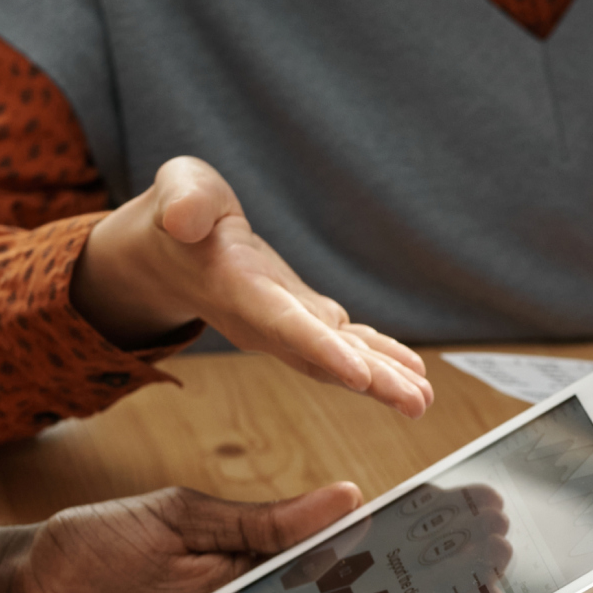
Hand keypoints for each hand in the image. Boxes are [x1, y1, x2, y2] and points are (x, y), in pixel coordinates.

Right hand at [71, 155, 432, 419]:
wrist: (170, 249)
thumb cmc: (180, 211)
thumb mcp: (177, 189)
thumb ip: (183, 200)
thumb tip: (182, 220)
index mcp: (236, 287)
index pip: (282, 323)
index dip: (320, 348)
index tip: (359, 375)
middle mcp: (263, 319)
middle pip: (320, 357)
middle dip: (369, 382)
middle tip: (415, 403)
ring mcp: (285, 324)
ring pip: (337, 359)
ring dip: (382, 380)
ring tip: (422, 399)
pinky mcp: (301, 317)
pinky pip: (343, 343)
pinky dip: (378, 358)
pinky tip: (412, 371)